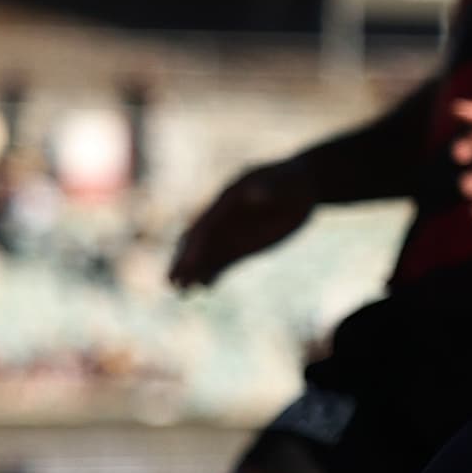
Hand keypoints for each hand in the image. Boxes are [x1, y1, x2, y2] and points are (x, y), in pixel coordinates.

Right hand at [168, 162, 311, 288]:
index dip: (195, 246)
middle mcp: (224, 217)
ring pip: (209, 254)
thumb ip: (268, 189)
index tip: (186, 264)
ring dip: (195, 272)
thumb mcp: (283, 182)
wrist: (301, 186)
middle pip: (198, 242)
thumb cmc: (291, 181)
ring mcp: (233, 232)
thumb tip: (254, 195)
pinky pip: (226, 260)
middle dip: (184, 262)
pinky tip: (205, 286)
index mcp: (227, 200)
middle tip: (170, 282)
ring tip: (181, 292)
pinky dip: (215, 272)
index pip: (206, 226)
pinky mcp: (244, 245)